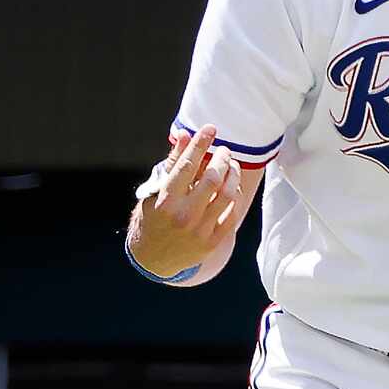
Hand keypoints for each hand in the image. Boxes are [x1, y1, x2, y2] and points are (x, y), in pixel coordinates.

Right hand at [127, 125, 248, 280]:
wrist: (154, 259)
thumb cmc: (153, 218)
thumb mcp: (155, 191)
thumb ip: (171, 164)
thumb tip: (184, 135)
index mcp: (165, 200)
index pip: (187, 165)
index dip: (200, 144)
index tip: (210, 129)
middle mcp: (182, 216)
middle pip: (212, 178)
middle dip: (221, 159)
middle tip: (224, 151)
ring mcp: (198, 231)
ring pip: (226, 195)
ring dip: (233, 175)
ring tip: (232, 166)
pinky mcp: (211, 242)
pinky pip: (231, 215)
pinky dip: (234, 197)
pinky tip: (231, 188)